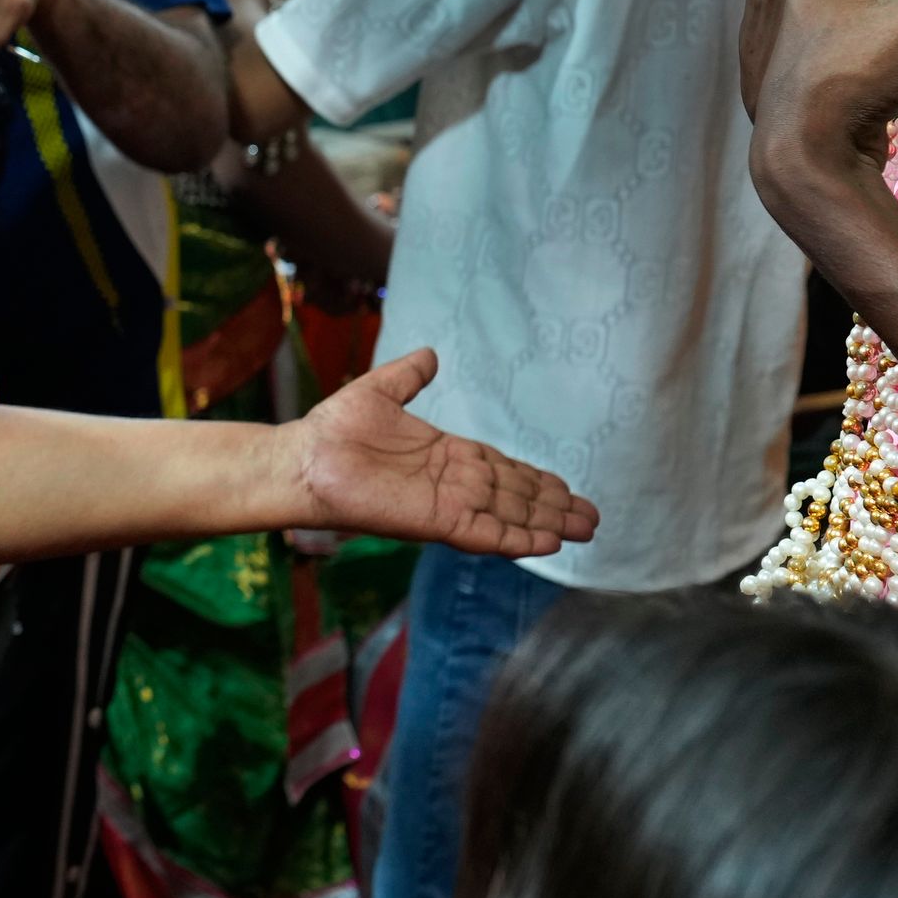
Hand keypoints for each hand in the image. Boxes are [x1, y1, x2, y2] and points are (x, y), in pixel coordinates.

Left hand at [275, 350, 594, 556]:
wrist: (303, 459)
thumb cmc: (334, 431)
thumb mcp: (379, 392)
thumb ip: (408, 376)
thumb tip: (430, 354)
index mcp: (447, 455)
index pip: (504, 469)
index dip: (537, 480)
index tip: (568, 488)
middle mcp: (454, 483)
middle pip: (517, 496)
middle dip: (555, 506)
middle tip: (594, 518)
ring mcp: (447, 504)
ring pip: (510, 515)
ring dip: (546, 523)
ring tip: (584, 531)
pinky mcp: (435, 521)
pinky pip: (484, 533)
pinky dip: (515, 538)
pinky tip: (546, 543)